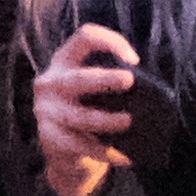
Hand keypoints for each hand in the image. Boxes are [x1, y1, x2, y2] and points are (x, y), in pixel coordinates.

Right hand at [29, 20, 139, 195]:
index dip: (110, 41)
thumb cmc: (88, 112)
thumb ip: (110, 81)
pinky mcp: (49, 137)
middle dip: (105, 79)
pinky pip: (79, 145)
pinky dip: (103, 152)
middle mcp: (51, 82)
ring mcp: (46, 111)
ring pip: (79, 116)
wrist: (63, 153)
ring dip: (105, 120)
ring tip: (127, 121)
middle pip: (78, 78)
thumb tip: (149, 86)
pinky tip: (123, 157)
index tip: (134, 60)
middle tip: (129, 81)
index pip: (84, 38)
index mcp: (64, 61)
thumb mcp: (92, 90)